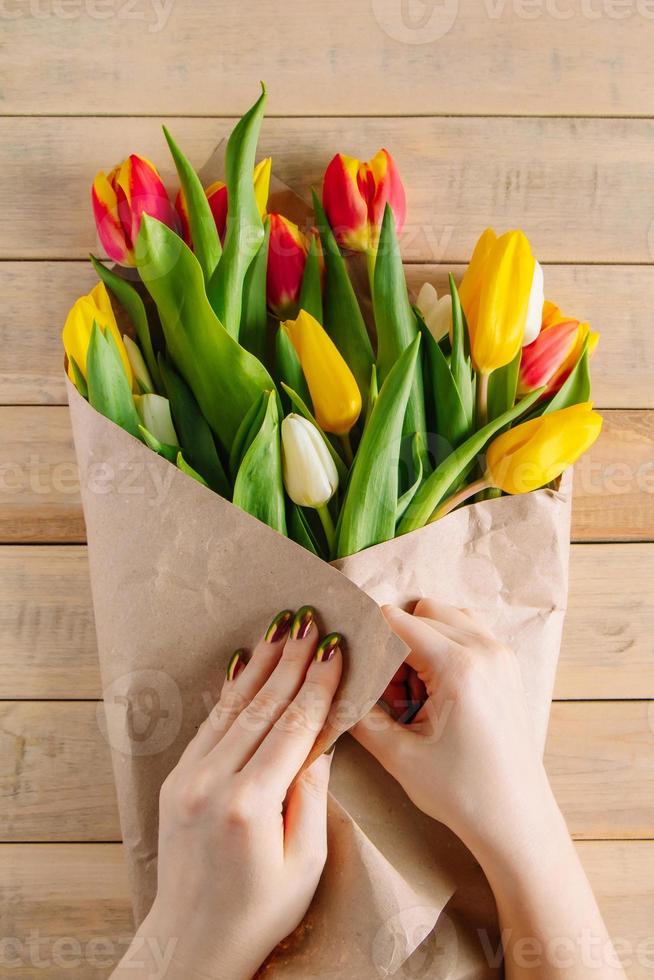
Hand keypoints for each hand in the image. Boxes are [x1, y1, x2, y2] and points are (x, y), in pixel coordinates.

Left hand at [113, 606, 341, 979]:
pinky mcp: (176, 781)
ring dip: (259, 666)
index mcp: (249, 805)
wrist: (190, 942)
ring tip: (279, 629)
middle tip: (309, 620)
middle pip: (261, 707)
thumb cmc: (259, 912)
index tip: (334, 648)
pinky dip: (229, 693)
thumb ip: (312, 797)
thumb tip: (320, 743)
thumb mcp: (304, 863)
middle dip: (289, 661)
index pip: (293, 727)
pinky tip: (242, 667)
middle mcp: (212, 782)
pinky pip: (209, 726)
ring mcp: (188, 778)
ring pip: (232, 708)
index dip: (317, 685)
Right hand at [352, 598, 550, 857]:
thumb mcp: (398, 755)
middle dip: (395, 643)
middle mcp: (485, 649)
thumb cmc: (462, 793)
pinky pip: (467, 631)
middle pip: (421, 613)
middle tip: (388, 692)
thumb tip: (333, 682)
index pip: (397, 620)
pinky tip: (433, 690)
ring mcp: (501, 654)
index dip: (368, 636)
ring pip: (445, 617)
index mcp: (459, 666)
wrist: (516, 821)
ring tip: (412, 690)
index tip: (351, 661)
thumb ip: (360, 712)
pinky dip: (443, 646)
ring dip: (421, 640)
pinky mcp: (507, 665)